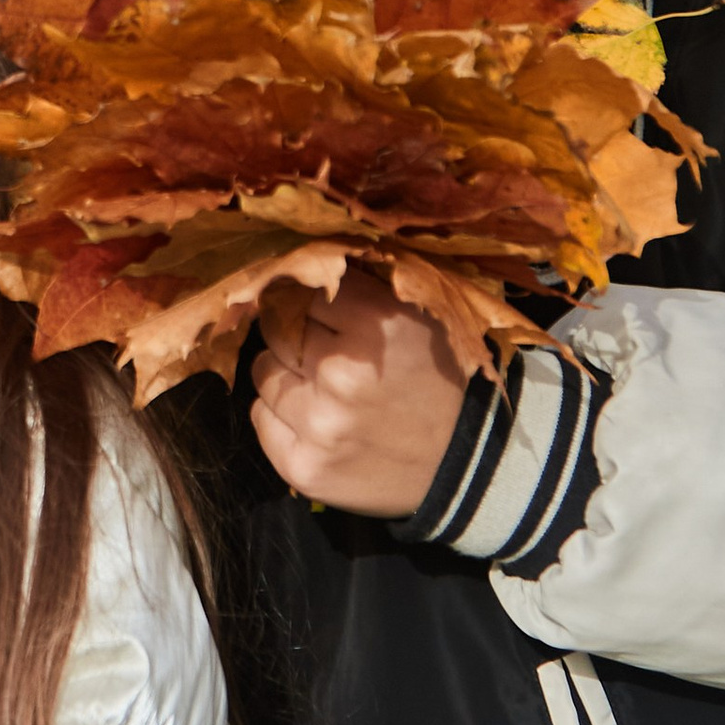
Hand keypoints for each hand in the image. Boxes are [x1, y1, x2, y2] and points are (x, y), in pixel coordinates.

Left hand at [248, 265, 471, 518]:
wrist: (463, 466)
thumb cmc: (436, 382)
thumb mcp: (416, 319)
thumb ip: (364, 288)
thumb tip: (305, 259)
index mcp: (376, 325)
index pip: (306, 289)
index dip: (316, 302)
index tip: (328, 315)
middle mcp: (342, 372)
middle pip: (277, 329)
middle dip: (294, 335)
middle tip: (325, 352)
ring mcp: (320, 424)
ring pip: (262, 372)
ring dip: (284, 375)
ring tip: (323, 389)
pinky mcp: (304, 466)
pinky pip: (261, 419)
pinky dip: (280, 417)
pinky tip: (316, 422)